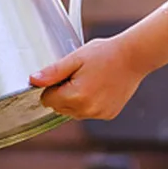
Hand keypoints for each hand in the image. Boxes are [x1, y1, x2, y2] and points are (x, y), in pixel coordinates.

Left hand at [30, 35, 144, 121]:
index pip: (47, 100)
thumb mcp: (75, 58)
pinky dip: (89, 103)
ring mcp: (99, 114)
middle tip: (78, 75)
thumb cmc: (105, 54)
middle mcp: (87, 110)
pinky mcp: (108, 115)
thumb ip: (53, 72)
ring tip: (90, 80)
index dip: (52, 86)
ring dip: (75, 99)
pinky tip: (99, 88)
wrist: (134, 57)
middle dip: (63, 93)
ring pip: (73, 112)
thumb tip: (33, 80)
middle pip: (59, 108)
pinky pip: (88, 112)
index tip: (65, 74)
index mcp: (76, 96)